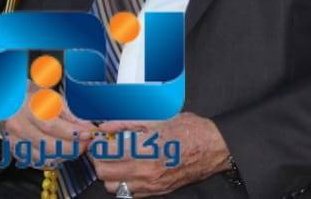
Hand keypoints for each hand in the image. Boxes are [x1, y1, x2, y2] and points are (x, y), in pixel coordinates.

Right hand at [2, 80, 94, 168]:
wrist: (14, 102)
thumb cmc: (36, 99)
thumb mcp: (54, 98)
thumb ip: (71, 113)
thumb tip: (87, 127)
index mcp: (30, 108)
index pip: (51, 125)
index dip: (71, 132)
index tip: (87, 134)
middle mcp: (20, 124)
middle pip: (47, 143)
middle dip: (70, 147)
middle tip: (83, 145)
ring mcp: (15, 139)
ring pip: (42, 156)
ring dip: (63, 155)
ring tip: (74, 149)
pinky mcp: (15, 150)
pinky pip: (35, 161)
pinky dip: (51, 161)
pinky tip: (60, 154)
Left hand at [93, 112, 229, 195]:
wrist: (213, 148)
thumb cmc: (190, 130)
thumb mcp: (159, 118)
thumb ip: (128, 123)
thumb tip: (106, 126)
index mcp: (146, 148)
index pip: (105, 152)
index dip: (97, 144)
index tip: (99, 138)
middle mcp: (146, 170)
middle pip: (104, 172)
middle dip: (99, 159)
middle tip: (105, 148)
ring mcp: (151, 184)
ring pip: (113, 186)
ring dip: (109, 173)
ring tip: (117, 159)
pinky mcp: (157, 191)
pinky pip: (129, 193)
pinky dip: (124, 183)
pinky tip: (130, 169)